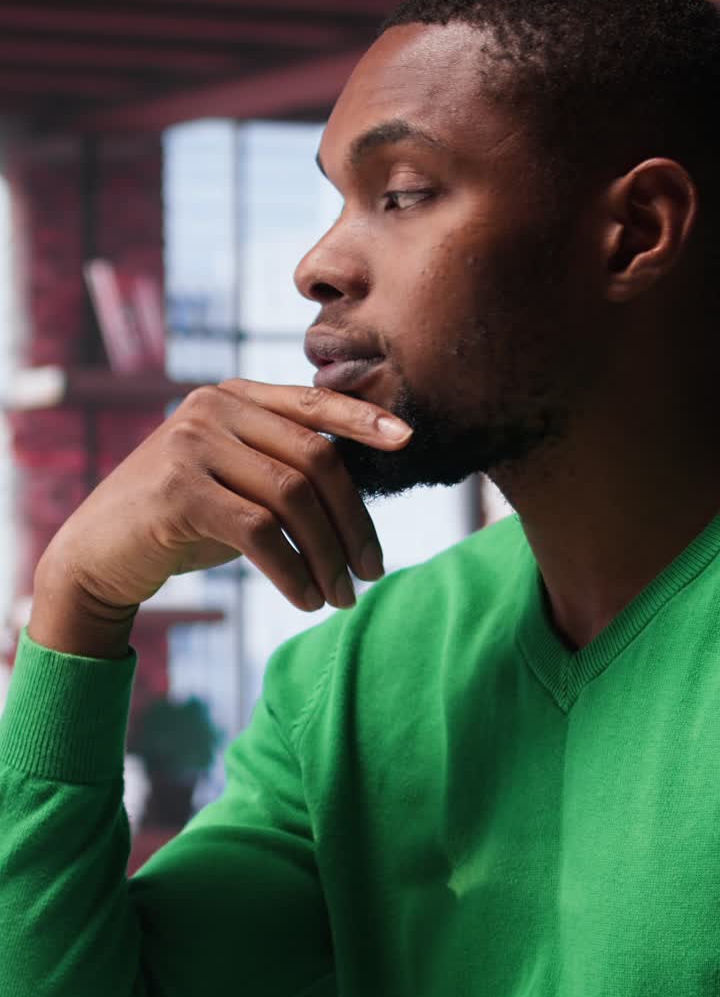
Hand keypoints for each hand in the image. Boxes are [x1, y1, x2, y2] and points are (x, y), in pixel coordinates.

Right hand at [33, 379, 412, 616]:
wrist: (97, 557)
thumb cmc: (180, 523)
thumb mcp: (237, 485)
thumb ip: (285, 471)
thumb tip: (360, 494)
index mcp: (233, 396)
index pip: (312, 402)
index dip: (363, 420)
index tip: (408, 440)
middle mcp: (212, 407)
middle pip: (314, 457)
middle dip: (353, 521)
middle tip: (373, 571)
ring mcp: (191, 444)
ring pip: (293, 497)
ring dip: (327, 555)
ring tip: (342, 597)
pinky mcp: (177, 491)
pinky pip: (259, 531)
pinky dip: (292, 571)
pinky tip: (305, 600)